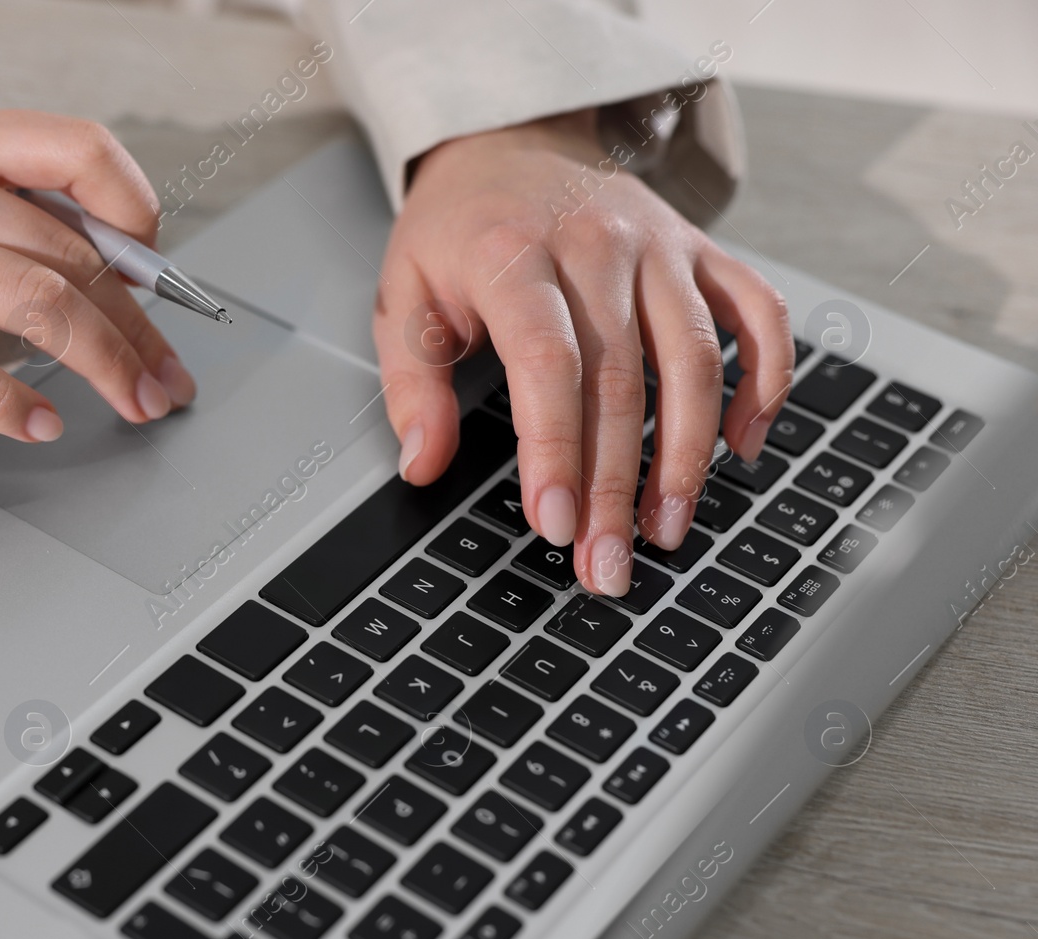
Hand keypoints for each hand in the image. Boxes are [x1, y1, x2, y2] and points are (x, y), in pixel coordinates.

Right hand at [0, 105, 195, 441]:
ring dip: (104, 364)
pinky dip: (12, 401)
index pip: (79, 149)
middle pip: (72, 252)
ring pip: (36, 302)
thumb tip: (105, 272)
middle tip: (167, 381)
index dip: (136, 213)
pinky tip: (40, 424)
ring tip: (133, 407)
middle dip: (138, 328)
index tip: (156, 276)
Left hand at [373, 108, 792, 594]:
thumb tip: (422, 464)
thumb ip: (412, 383)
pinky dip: (765, 382)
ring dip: (689, 455)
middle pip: (622, 380)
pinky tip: (744, 447)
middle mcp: (598, 245)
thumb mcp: (403, 295)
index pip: (548, 363)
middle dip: (617, 487)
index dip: (556, 450)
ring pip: (696, 358)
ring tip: (667, 529)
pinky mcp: (702, 251)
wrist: (512, 139)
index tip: (554, 525)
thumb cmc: (457, 229)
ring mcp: (660, 246)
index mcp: (514, 254)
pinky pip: (759, 315)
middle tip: (608, 567)